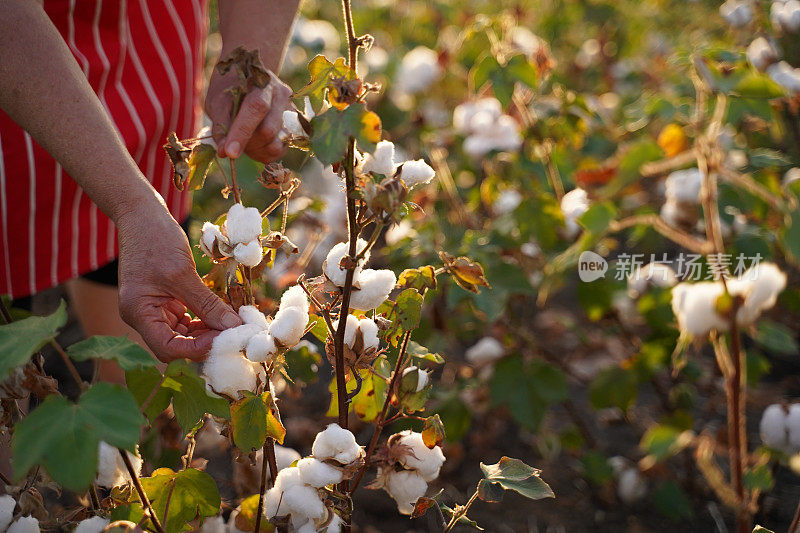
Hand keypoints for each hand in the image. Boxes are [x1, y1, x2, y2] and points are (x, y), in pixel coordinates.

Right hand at [116, 204, 241, 361]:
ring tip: (232, 323)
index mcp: (138, 313)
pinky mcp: (166, 302)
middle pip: (177, 345)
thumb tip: (232, 327)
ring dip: (208, 331)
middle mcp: (143, 317)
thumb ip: (206, 303)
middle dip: (206, 341)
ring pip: (184, 335)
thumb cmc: (155, 239)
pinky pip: (187, 320)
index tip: (226, 338)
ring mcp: (155, 310)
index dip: (198, 348)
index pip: (168, 348)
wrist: (142, 215)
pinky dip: (205, 319)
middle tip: (235, 332)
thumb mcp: (183, 272)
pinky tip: (223, 314)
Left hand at [205, 68, 292, 162]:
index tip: (229, 152)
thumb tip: (223, 152)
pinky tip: (254, 145)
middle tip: (232, 141)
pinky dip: (263, 153)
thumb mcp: (218, 102)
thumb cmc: (229, 91)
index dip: (242, 132)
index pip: (257, 107)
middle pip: (268, 131)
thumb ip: (221, 125)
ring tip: (244, 140)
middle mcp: (282, 96)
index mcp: (262, 82)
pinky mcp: (294, 129)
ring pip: (276, 145)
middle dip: (247, 143)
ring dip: (255, 150)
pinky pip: (279, 151)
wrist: (247, 80)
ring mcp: (291, 113)